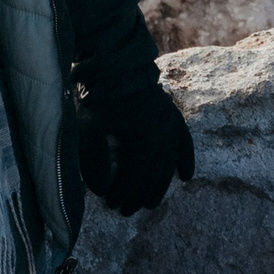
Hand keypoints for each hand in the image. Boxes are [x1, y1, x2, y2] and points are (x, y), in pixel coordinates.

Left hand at [76, 85, 194, 215]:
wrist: (116, 62)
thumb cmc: (99, 95)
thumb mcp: (88, 126)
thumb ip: (92, 160)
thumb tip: (101, 190)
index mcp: (145, 138)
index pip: (135, 176)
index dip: (123, 194)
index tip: (110, 204)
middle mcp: (164, 134)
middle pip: (153, 174)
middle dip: (139, 195)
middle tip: (125, 210)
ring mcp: (172, 124)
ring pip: (169, 163)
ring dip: (160, 186)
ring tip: (149, 203)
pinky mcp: (174, 115)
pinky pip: (185, 142)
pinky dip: (186, 159)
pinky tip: (185, 177)